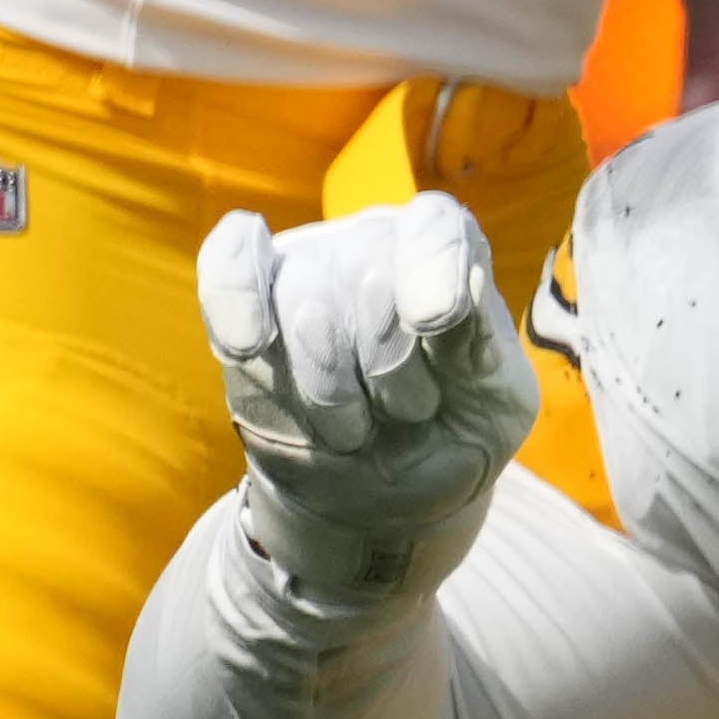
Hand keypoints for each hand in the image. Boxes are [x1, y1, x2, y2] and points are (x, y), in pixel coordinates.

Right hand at [193, 196, 537, 615]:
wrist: (382, 492)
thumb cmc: (449, 430)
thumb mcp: (492, 404)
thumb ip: (477, 348)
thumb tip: (460, 291)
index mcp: (446, 254)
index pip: (434, 227)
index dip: (433, 264)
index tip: (432, 320)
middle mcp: (373, 245)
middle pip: (368, 277)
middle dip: (388, 369)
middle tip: (409, 415)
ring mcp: (306, 271)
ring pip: (303, 304)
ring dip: (330, 391)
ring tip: (356, 431)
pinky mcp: (247, 303)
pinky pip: (227, 267)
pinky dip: (234, 302)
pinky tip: (249, 344)